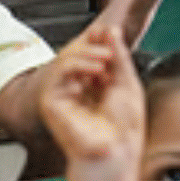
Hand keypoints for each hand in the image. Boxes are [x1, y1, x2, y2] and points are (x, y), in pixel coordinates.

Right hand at [40, 26, 143, 162]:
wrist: (115, 149)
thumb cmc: (124, 126)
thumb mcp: (127, 83)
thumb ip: (118, 56)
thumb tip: (111, 30)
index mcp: (97, 87)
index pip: (90, 57)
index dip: (97, 42)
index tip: (107, 31)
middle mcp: (79, 89)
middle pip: (76, 55)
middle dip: (92, 47)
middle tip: (107, 46)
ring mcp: (64, 94)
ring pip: (66, 60)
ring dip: (86, 55)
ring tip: (104, 59)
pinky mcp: (52, 100)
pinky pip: (58, 73)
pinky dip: (76, 66)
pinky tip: (95, 71)